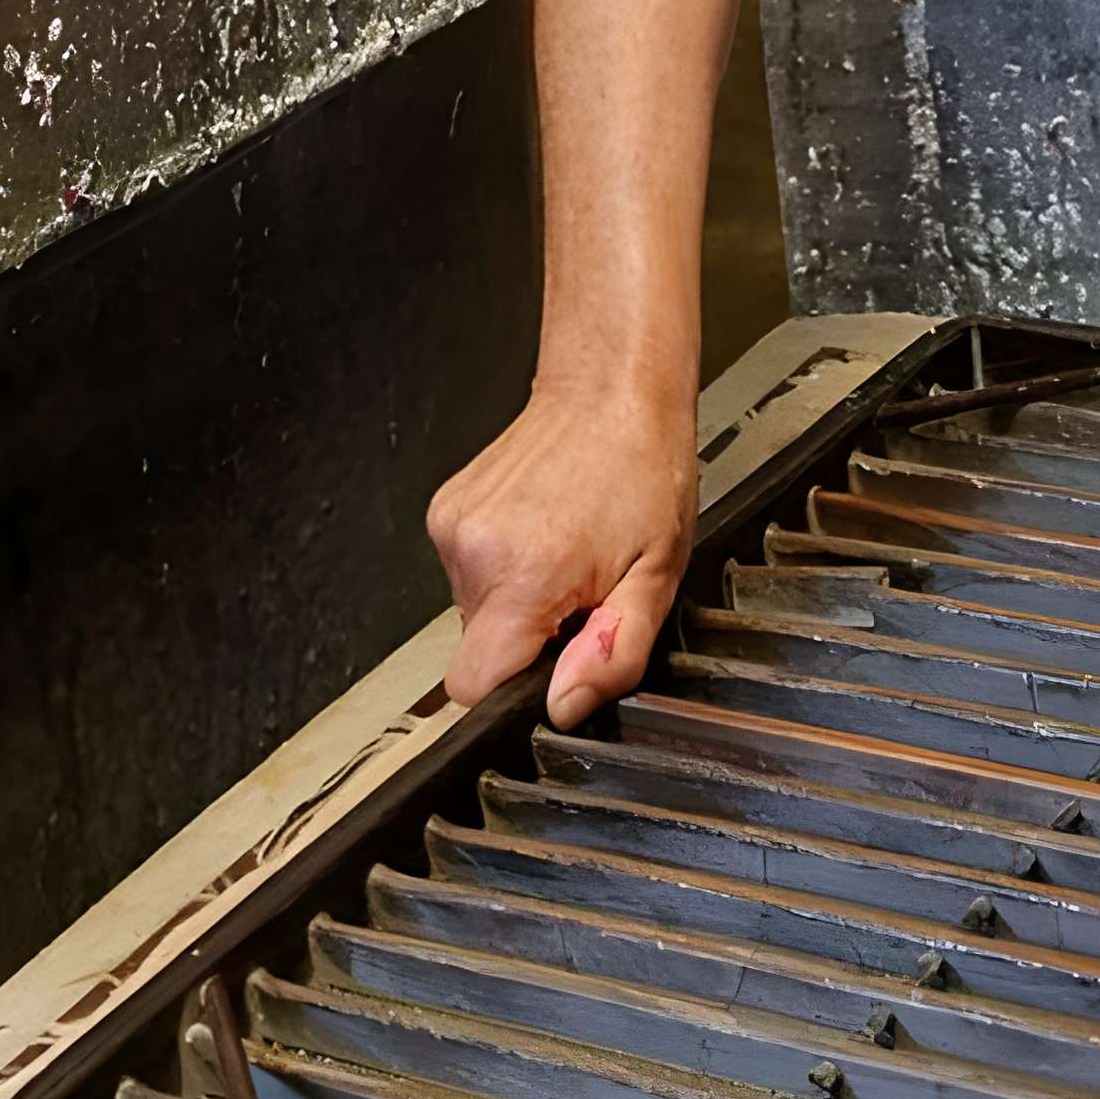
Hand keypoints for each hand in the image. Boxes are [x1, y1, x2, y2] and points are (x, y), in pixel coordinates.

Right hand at [427, 376, 697, 726]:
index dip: (513, 691)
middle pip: (480, 649)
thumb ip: (613, 654)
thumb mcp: (655, 577)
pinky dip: (504, 571)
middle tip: (580, 593)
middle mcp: (473, 551)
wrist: (610, 392)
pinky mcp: (444, 512)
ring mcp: (451, 527)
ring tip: (565, 558)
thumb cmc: (642, 469)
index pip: (473, 686)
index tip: (554, 663)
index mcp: (522, 575)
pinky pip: (469, 574)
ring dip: (519, 603)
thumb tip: (566, 706)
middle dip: (530, 640)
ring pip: (475, 612)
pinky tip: (542, 538)